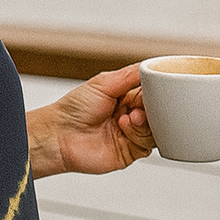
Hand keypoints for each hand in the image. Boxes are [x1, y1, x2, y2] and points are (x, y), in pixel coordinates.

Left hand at [26, 65, 154, 177]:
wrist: (59, 136)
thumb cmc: (73, 109)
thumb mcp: (104, 83)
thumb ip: (131, 75)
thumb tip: (152, 67)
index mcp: (127, 97)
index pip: (154, 94)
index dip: (158, 92)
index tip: (156, 90)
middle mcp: (131, 116)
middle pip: (160, 113)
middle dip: (154, 109)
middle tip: (139, 106)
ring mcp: (131, 135)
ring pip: (157, 130)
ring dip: (145, 122)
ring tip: (128, 117)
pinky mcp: (130, 152)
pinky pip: (148, 146)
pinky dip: (140, 137)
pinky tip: (124, 128)